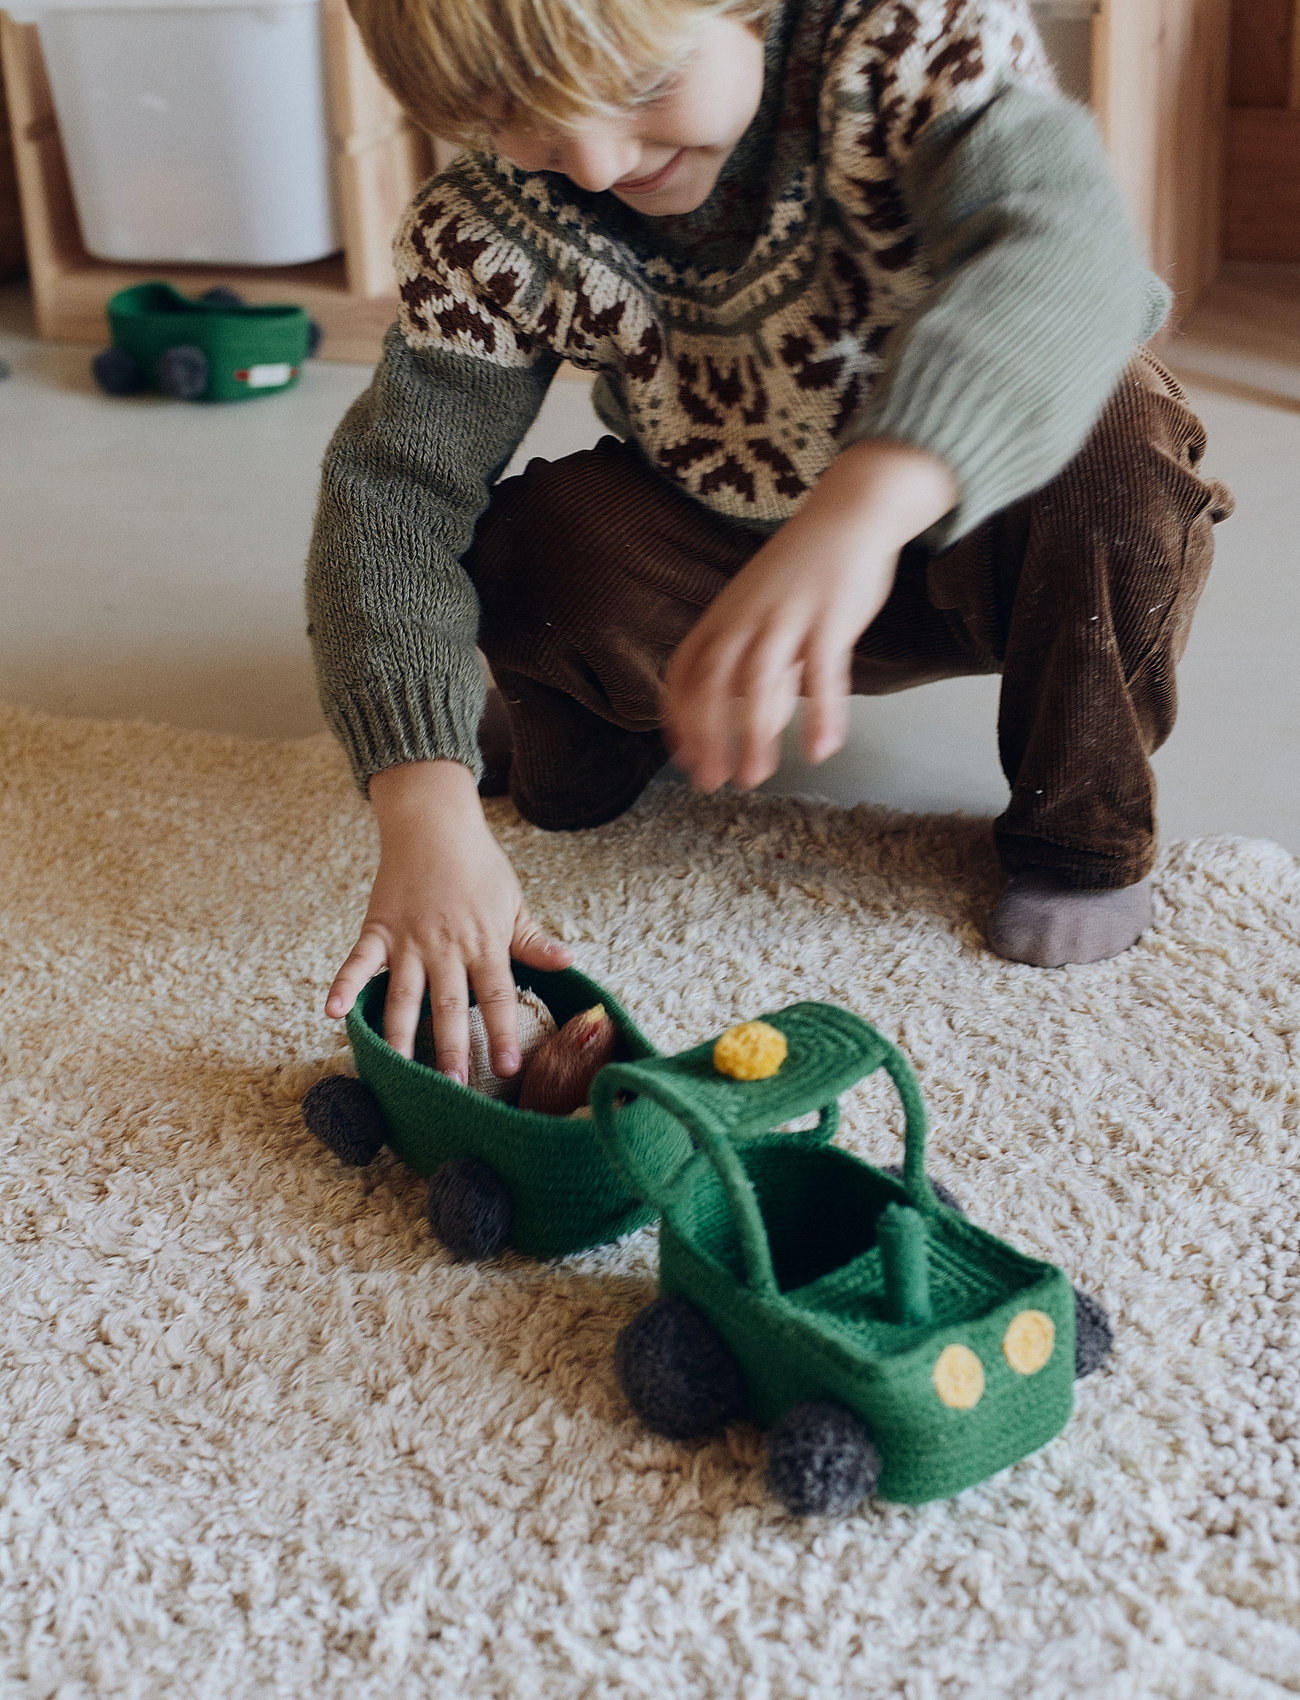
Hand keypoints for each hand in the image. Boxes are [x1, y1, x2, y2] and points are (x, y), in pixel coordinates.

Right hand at [324, 760, 572, 1075]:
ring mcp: (410, 940)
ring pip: (404, 995)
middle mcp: (447, 947)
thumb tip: (570, 962)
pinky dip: (344, 984)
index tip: (510, 1068)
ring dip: (402, 1034)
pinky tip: (333, 1014)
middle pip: (449, 1005)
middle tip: (453, 1088)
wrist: (435, 822)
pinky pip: (359, 961)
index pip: (497, 996)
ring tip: (399, 1070)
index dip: (503, 1033)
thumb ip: (534, 940)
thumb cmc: (478, 864)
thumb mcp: (512, 902)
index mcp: (484, 942)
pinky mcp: (379, 928)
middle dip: (452, 1048)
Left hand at [662, 439, 957, 790]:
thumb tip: (764, 723)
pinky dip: (821, 715)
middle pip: (711, 685)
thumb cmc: (807, 570)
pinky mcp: (831, 616)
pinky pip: (823, 674)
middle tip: (712, 784)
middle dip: (707, 739)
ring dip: (752, 737)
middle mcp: (745, 618)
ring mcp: (786, 616)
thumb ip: (765, 670)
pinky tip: (821, 750)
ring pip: (757, 685)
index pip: (683, 673)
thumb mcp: (769, 615)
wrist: (851, 511)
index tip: (684, 759)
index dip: (678, 719)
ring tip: (754, 779)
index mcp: (723, 616)